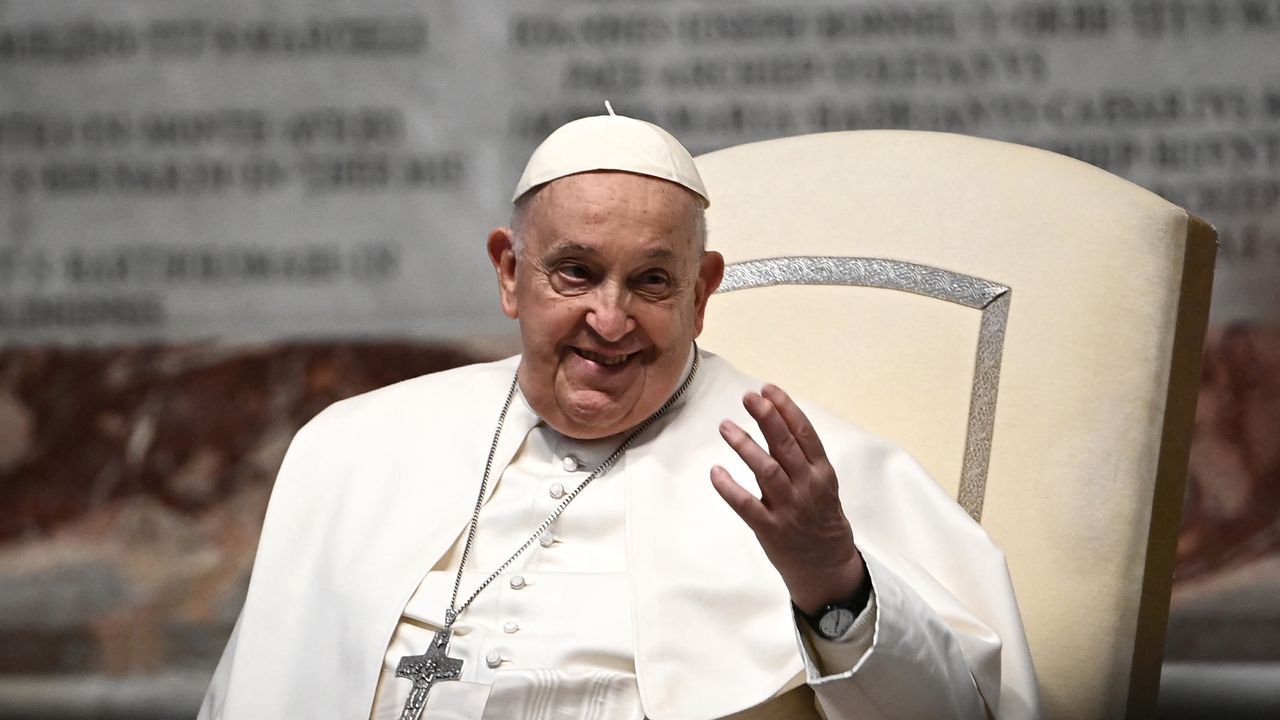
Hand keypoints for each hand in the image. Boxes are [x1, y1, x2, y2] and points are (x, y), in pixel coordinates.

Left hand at [710, 384, 865, 614]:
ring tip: (725, 426)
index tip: (768, 389)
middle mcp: (807, 487)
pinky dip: (730, 488)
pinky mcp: (770, 528)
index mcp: (822, 472)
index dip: (786, 409)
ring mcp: (789, 508)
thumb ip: (799, 457)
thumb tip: (774, 420)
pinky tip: (715, 472)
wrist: (827, 565)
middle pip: (786, 446)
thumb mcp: (821, 484)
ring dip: (745, 446)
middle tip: (748, 397)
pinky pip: (746, 505)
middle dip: (767, 417)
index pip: (805, 433)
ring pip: (766, 471)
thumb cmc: (820, 516)